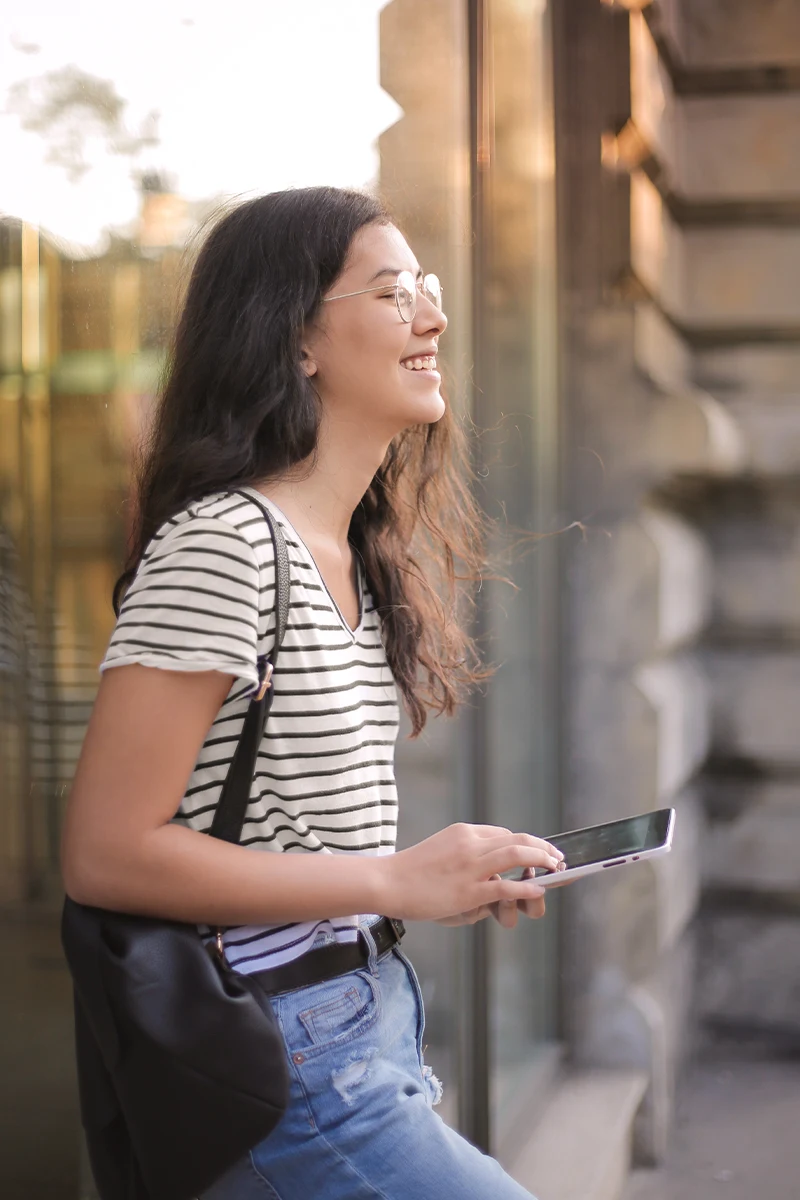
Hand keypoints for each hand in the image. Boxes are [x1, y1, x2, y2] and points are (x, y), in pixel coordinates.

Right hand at [381, 823, 562, 922]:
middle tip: (558, 858)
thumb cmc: (412, 872)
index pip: (504, 834)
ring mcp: (471, 867)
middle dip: (543, 848)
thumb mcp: (442, 852)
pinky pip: (506, 885)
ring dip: (542, 861)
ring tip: (555, 869)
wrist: (387, 882)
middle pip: (518, 840)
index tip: (538, 853)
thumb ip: (468, 860)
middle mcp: (470, 844)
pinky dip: (527, 886)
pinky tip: (538, 889)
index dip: (526, 844)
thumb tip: (491, 877)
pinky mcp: (469, 890)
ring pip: (517, 855)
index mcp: (464, 832)